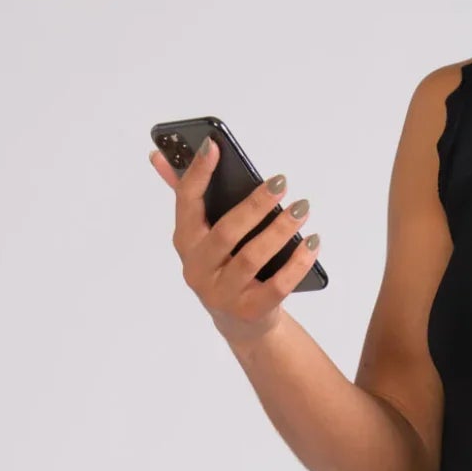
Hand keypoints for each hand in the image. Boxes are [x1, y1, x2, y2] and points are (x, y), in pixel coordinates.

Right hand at [148, 136, 320, 346]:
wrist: (243, 324)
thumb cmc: (225, 268)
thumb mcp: (204, 236)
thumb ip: (189, 197)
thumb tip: (159, 156)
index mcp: (185, 242)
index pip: (187, 202)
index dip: (198, 173)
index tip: (214, 145)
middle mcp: (198, 269)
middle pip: (227, 232)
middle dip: (255, 204)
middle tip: (281, 182)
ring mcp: (222, 293)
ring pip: (253, 257)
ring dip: (280, 230)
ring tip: (301, 209)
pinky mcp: (250, 311)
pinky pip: (278, 285)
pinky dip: (298, 263)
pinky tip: (312, 242)